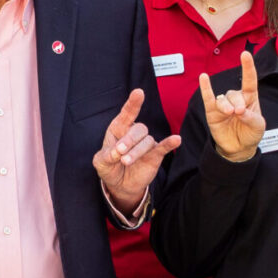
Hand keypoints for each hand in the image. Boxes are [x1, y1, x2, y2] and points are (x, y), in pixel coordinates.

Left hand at [94, 88, 181, 212]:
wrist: (120, 185)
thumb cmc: (109, 167)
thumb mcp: (100, 162)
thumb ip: (106, 156)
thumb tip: (117, 153)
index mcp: (119, 128)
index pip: (127, 113)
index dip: (133, 103)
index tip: (139, 92)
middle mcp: (134, 133)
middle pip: (139, 128)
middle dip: (129, 140)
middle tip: (120, 153)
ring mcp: (146, 143)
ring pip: (147, 141)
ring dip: (136, 151)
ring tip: (126, 161)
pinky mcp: (155, 155)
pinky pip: (164, 147)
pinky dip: (170, 143)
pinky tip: (176, 139)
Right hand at [197, 51, 265, 161]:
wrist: (239, 148)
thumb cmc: (251, 133)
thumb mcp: (258, 126)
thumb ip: (251, 117)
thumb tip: (239, 112)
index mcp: (250, 98)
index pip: (249, 80)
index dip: (248, 67)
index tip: (245, 54)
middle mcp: (236, 98)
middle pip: (235, 94)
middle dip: (238, 102)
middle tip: (240, 113)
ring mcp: (224, 104)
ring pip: (223, 98)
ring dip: (226, 105)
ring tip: (230, 113)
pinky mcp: (212, 112)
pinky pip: (208, 98)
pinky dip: (205, 88)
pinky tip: (203, 78)